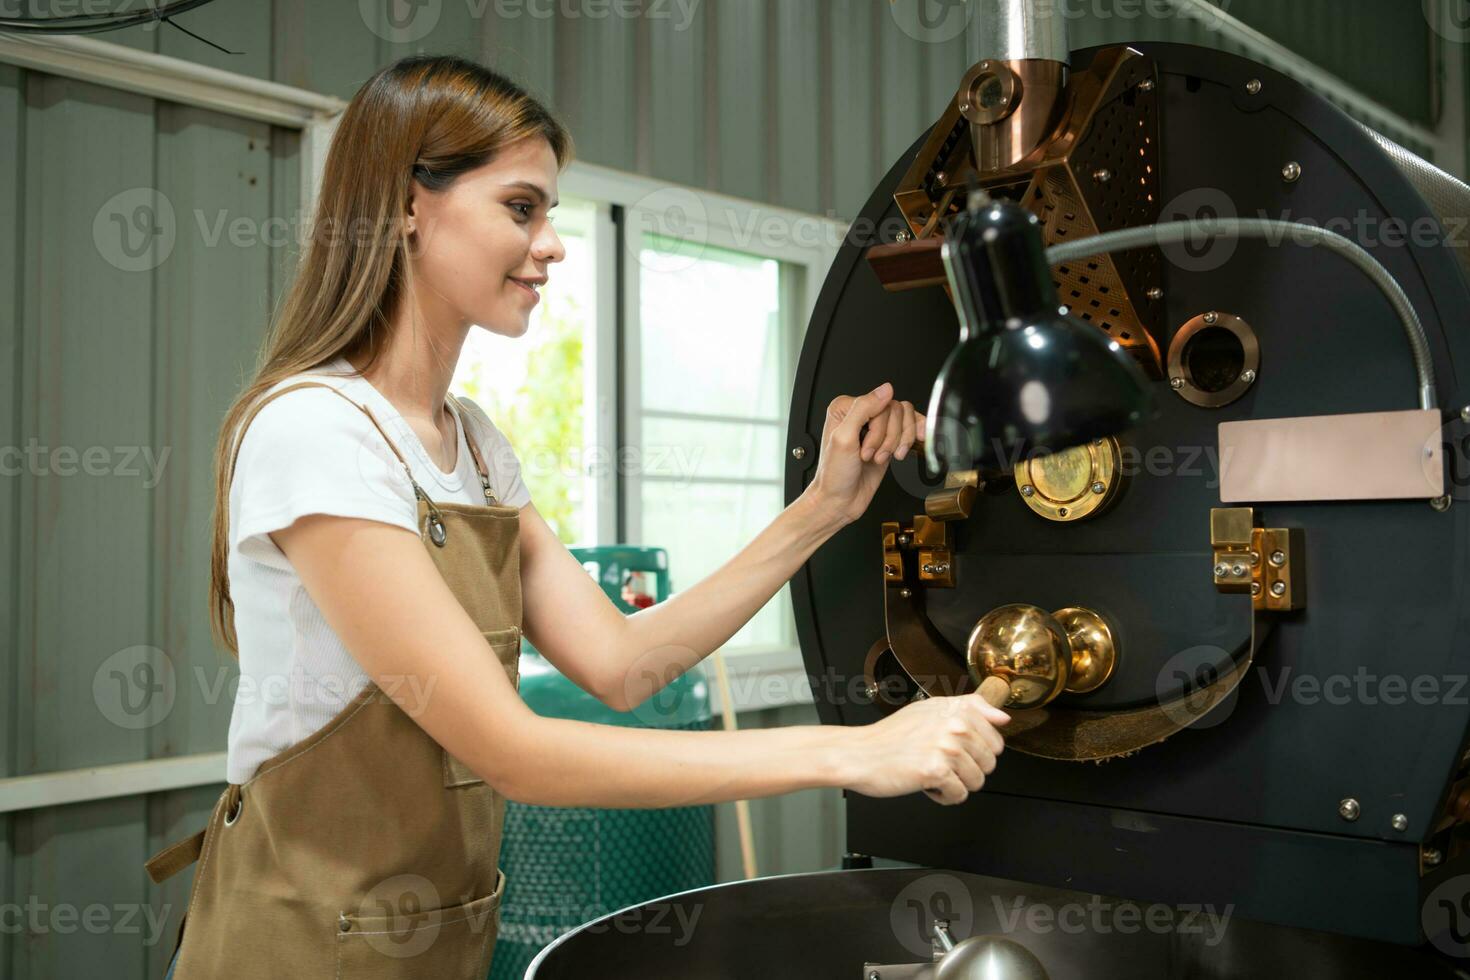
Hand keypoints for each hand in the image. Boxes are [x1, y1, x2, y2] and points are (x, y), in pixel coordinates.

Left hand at [805, 382, 925, 527]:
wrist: (840, 500)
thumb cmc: (835, 475)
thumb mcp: (844, 439)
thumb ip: (863, 409)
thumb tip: (885, 390)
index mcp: (846, 408)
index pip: (880, 403)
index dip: (879, 429)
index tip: (866, 448)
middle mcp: (862, 414)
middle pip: (896, 411)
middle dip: (888, 438)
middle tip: (871, 456)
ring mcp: (876, 427)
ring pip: (905, 420)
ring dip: (898, 443)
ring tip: (881, 458)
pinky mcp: (888, 440)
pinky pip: (910, 428)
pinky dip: (912, 439)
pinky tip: (906, 449)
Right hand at [839, 691, 1008, 804]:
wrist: (859, 754)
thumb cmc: (890, 736)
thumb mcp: (930, 710)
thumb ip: (971, 709)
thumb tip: (1003, 718)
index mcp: (956, 710)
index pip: (996, 740)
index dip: (977, 752)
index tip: (958, 751)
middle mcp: (955, 726)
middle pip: (989, 764)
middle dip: (967, 770)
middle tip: (941, 763)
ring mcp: (946, 748)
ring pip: (977, 781)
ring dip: (955, 784)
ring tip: (932, 772)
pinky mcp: (936, 771)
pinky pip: (959, 795)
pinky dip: (943, 796)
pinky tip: (926, 783)